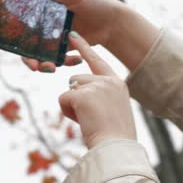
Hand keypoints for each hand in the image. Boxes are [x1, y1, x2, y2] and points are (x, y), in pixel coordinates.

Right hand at [21, 0, 158, 73]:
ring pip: (43, 56)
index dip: (17, 38)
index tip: (20, 48)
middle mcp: (47, 26)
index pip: (24, 25)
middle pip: (30, 46)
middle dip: (30, 59)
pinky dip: (65, 63)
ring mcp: (57, 40)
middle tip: (35, 66)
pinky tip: (78, 60)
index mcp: (44, 11)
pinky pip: (60, 60)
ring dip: (44, 65)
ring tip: (53, 68)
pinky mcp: (68, 50)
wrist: (114, 22)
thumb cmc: (96, 3)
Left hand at [59, 31, 136, 148]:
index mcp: (118, 84)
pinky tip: (83, 122)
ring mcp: (96, 86)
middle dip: (76, 97)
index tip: (74, 35)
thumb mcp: (113, 110)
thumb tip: (75, 93)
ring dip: (73, 106)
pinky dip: (68, 113)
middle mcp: (109, 80)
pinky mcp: (83, 94)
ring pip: (70, 89)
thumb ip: (101, 97)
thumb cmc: (114, 136)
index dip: (84, 49)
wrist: (116, 146)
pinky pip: (63, 99)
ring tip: (89, 120)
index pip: (98, 61)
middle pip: (77, 79)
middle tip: (91, 116)